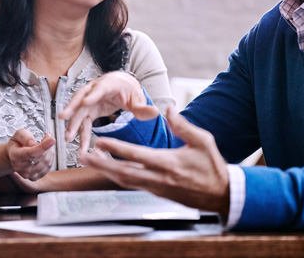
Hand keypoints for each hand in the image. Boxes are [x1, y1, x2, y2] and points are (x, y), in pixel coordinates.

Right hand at [6, 130, 55, 180]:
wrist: (14, 156)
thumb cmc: (17, 144)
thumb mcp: (18, 134)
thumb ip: (25, 136)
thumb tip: (33, 143)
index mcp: (16, 156)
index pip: (31, 153)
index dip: (43, 147)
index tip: (52, 140)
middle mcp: (21, 168)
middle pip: (41, 156)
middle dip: (47, 144)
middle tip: (47, 136)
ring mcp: (28, 175)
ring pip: (47, 161)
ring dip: (49, 150)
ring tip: (43, 145)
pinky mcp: (35, 177)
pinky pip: (48, 166)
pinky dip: (49, 157)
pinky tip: (44, 153)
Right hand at [59, 71, 158, 152]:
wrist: (121, 87)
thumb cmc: (128, 90)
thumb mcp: (137, 98)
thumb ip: (143, 107)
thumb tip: (155, 112)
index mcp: (109, 84)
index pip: (99, 88)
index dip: (92, 94)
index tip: (85, 101)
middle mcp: (95, 90)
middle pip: (81, 98)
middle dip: (72, 108)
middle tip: (64, 117)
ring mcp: (89, 100)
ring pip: (78, 111)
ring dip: (72, 124)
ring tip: (67, 137)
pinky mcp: (88, 111)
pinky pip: (83, 123)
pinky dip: (80, 134)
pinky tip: (80, 147)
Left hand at [78, 105, 229, 215]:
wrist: (221, 194)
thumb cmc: (211, 166)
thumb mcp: (203, 141)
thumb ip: (183, 125)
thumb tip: (167, 109)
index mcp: (168, 163)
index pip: (137, 155)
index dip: (116, 148)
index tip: (99, 141)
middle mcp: (159, 178)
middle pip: (124, 172)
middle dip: (101, 165)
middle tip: (82, 156)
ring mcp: (156, 188)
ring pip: (125, 180)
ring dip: (106, 171)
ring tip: (89, 161)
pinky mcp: (157, 193)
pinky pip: (133, 184)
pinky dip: (118, 177)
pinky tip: (109, 169)